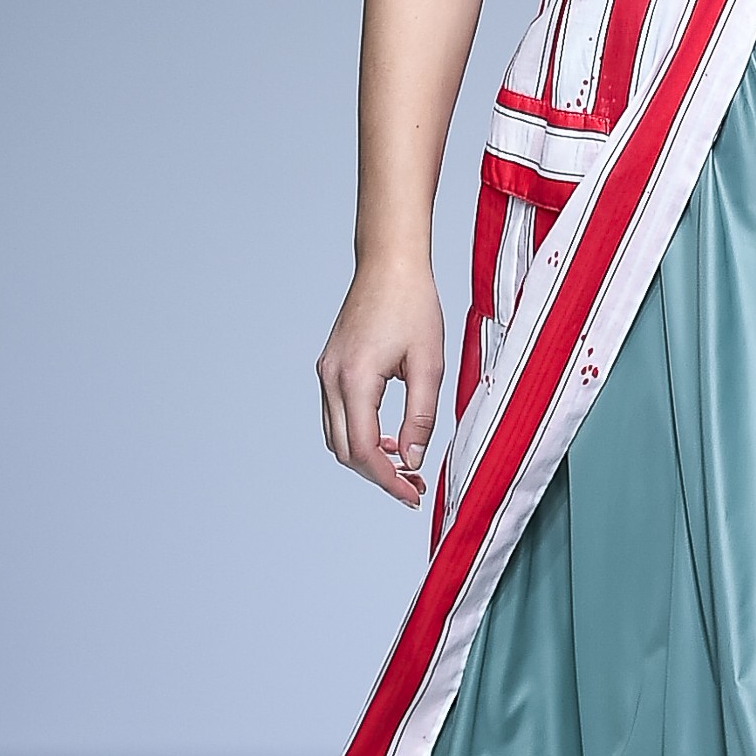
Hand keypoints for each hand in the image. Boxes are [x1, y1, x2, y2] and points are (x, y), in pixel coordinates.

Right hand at [316, 259, 443, 506]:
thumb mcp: (429, 363)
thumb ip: (422, 416)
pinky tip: (389, 435)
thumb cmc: (413, 303)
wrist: (389, 262)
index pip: (364, 451)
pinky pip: (337, 414)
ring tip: (403, 464)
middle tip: (411, 486)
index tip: (412, 493)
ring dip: (366, 457)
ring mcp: (326, 372)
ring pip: (336, 436)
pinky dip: (359, 433)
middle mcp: (331, 379)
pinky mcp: (330, 366)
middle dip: (377, 475)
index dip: (388, 480)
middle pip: (344, 451)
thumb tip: (413, 460)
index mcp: (355, 379)